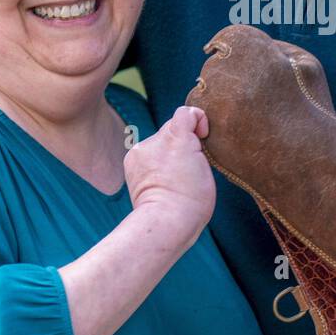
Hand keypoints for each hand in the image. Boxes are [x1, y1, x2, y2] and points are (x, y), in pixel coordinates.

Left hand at [123, 106, 215, 246]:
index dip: (198, 121)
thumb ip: (194, 141)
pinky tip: (160, 179)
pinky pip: (146, 152)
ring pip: (159, 141)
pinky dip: (153, 161)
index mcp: (178, 137)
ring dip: (166, 152)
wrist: (166, 221)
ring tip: (173, 177)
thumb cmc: (193, 199)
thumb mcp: (205, 165)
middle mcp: (156, 139)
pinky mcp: (130, 161)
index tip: (202, 138)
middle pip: (172, 129)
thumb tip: (188, 134)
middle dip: (182, 142)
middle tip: (188, 166)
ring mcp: (140, 150)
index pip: (187, 112)